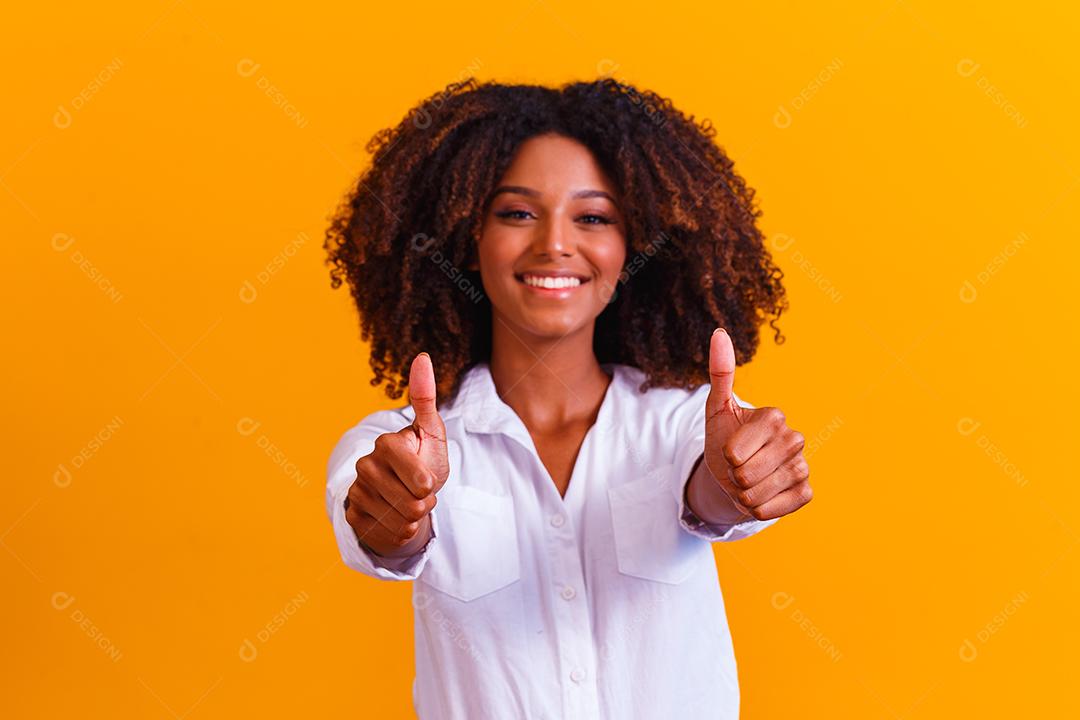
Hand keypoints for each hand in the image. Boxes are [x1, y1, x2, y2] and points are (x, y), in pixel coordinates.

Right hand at [345, 352, 450, 556]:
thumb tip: (421, 356)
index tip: (428, 476)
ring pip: (402, 522)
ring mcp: (357, 492)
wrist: (403, 491)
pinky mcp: (353, 516)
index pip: (422, 481)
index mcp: (386, 444)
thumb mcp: (431, 431)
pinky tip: (396, 517)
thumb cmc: (423, 457)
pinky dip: (401, 532)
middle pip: (414, 505)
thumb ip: (425, 398)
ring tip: (409, 501)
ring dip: (415, 518)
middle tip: (420, 491)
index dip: (432, 484)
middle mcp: (365, 466)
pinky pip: (390, 536)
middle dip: (425, 503)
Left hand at [703, 328, 811, 520]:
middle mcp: (793, 438)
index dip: (726, 456)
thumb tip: (719, 332)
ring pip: (761, 493)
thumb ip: (720, 372)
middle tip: (738, 468)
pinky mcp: (806, 491)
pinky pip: (779, 508)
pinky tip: (761, 498)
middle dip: (733, 476)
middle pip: (748, 473)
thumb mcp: (717, 408)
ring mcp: (802, 465)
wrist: (732, 473)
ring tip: (747, 483)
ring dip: (744, 495)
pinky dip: (761, 509)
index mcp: (774, 416)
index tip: (729, 450)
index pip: (737, 451)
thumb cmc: (724, 438)